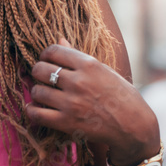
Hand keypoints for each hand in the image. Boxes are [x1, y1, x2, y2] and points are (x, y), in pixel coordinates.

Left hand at [26, 38, 159, 165]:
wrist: (133, 126)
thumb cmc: (121, 96)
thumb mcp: (104, 71)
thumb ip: (78, 57)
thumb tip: (59, 40)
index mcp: (89, 65)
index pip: (53, 51)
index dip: (45, 54)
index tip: (46, 60)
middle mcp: (78, 82)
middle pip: (40, 69)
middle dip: (38, 72)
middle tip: (42, 77)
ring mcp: (71, 103)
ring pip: (37, 91)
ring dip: (37, 92)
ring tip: (43, 94)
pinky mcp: (67, 123)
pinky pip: (37, 114)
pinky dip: (32, 111)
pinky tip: (35, 108)